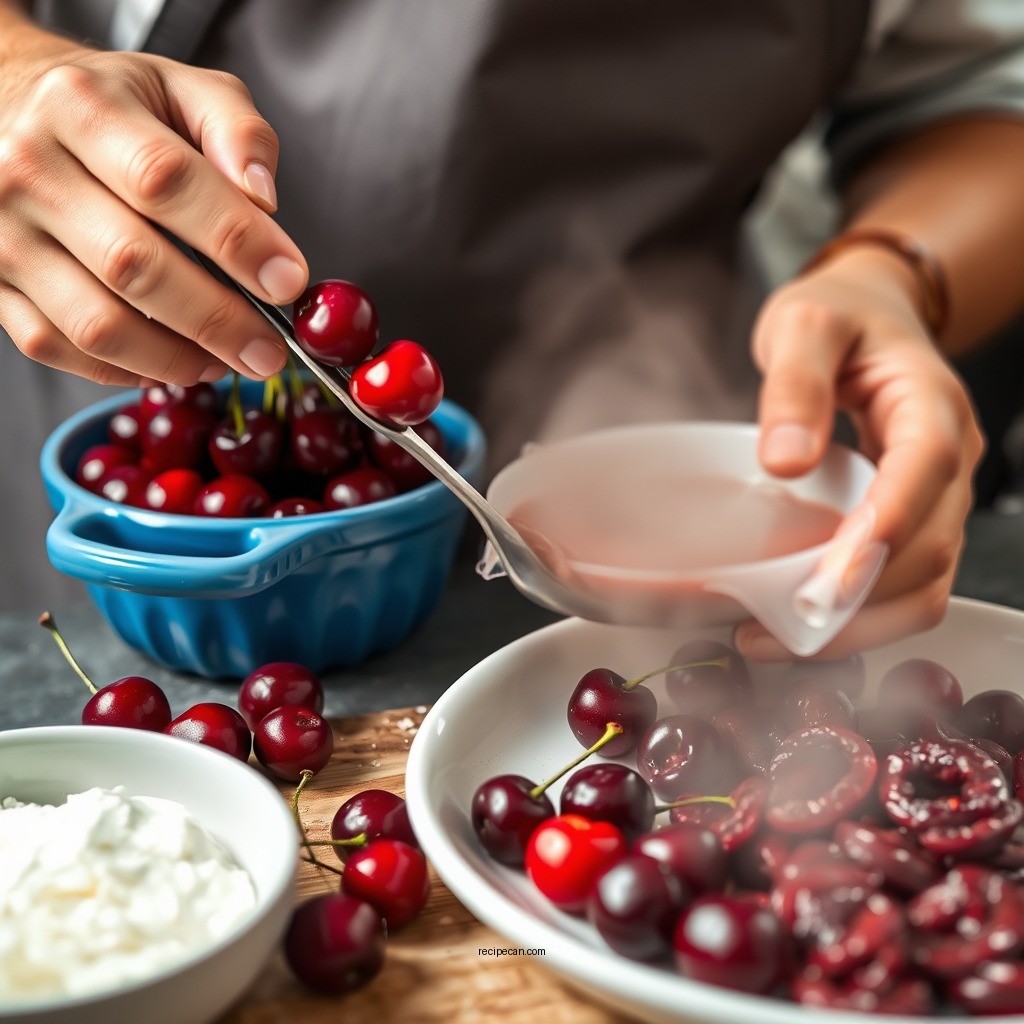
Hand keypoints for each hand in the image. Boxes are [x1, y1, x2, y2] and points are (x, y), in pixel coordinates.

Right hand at [0, 30, 307, 385]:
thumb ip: (237, 133)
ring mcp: (1, 234)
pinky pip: (59, 348)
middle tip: (270, 350)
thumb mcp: (181, 89)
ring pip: (96, 323)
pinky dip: (126, 370)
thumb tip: (264, 201)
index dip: (235, 239)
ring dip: (176, 359)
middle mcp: (29, 169)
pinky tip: (172, 362)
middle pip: (133, 264)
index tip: (288, 281)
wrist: (9, 104)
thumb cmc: (112, 107)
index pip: (164, 180)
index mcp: (81, 106)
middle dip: (218, 320)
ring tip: (227, 361)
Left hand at [735, 244, 983, 658]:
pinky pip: (904, 585)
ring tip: (771, 639)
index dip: (882, 534)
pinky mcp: (912, 522)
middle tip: (772, 628)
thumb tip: (785, 461)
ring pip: (924, 585)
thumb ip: (795, 383)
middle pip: (929, 550)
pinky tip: (798, 624)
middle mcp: (949, 461)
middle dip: (858, 600)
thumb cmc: (840, 316)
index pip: (924, 475)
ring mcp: (936, 499)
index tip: (826, 584)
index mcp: (931, 405)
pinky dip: (859, 615)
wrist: (868, 312)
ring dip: (857, 624)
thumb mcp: (805, 324)